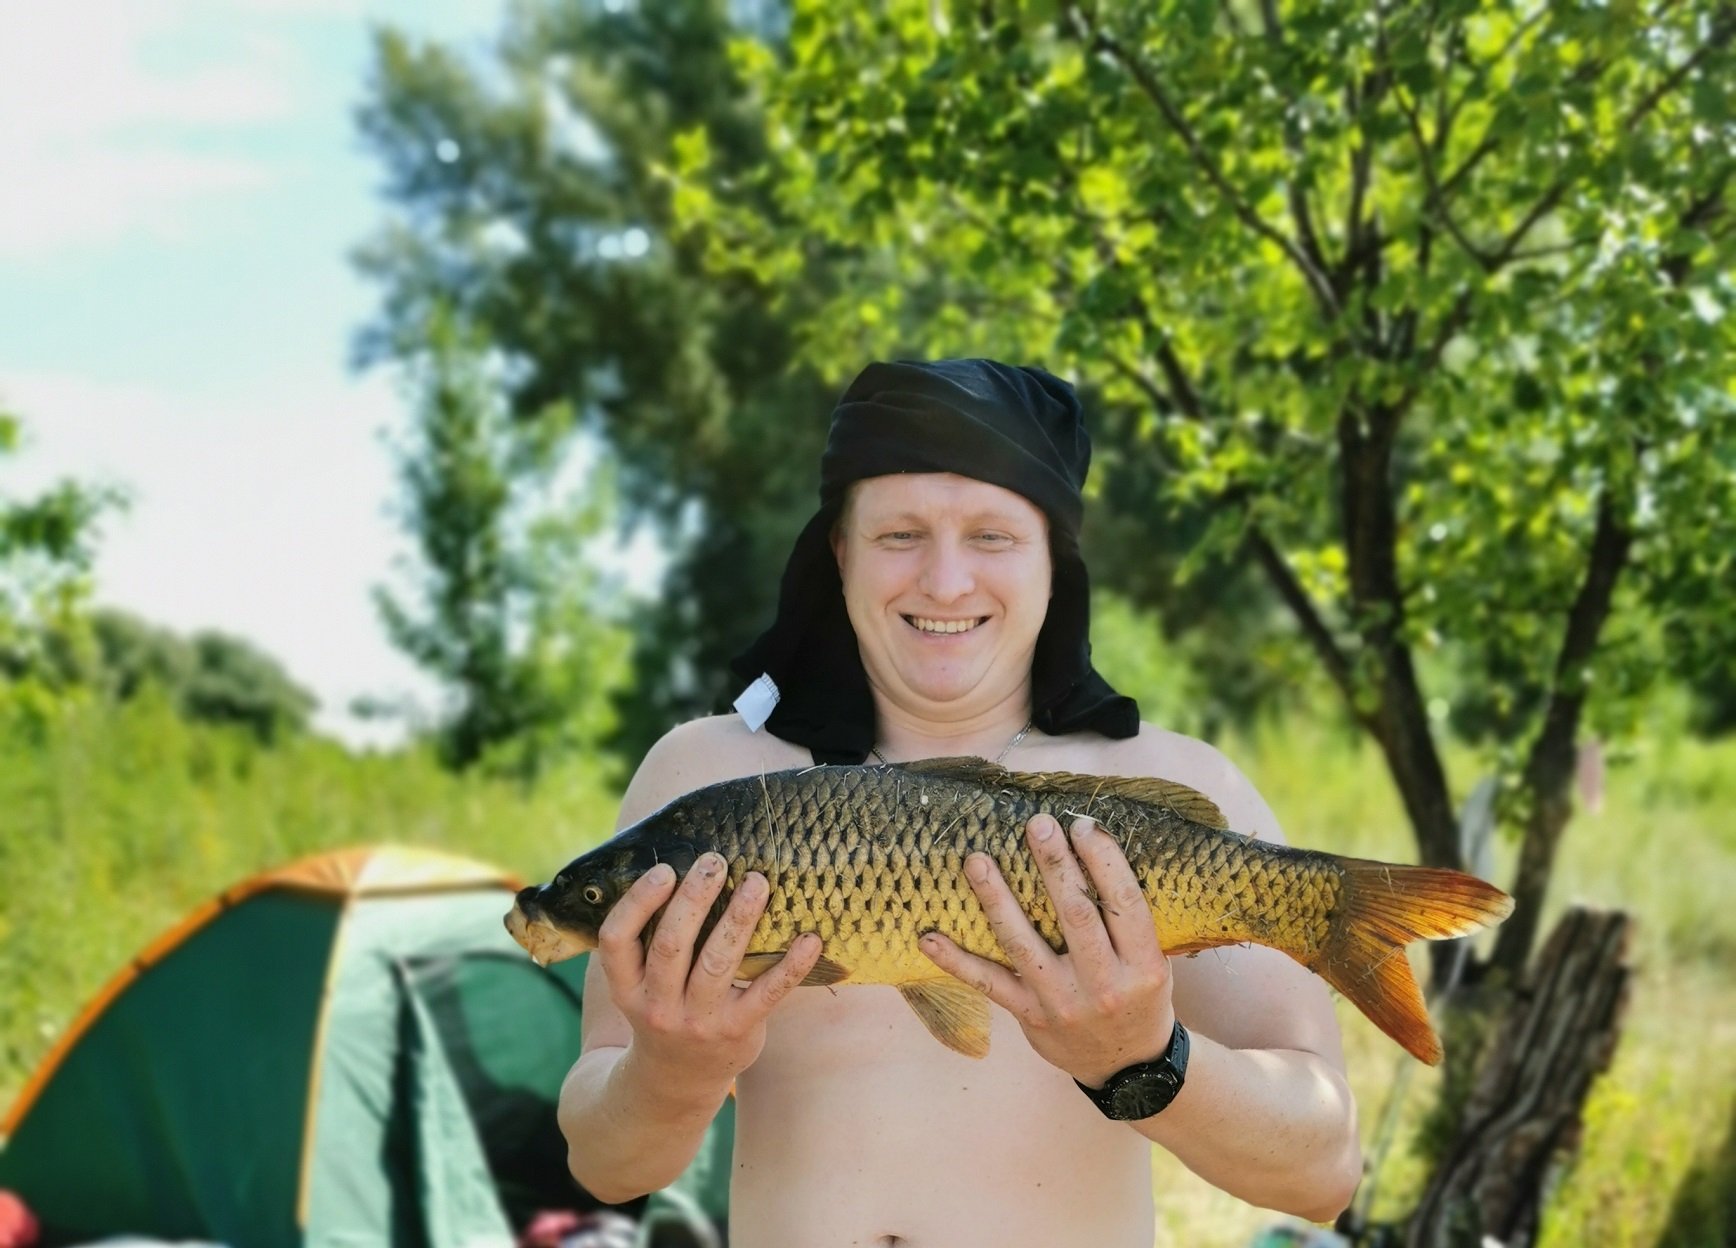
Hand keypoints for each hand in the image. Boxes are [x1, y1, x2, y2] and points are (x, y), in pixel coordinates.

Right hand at [596, 852, 821, 1094]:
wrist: (676, 1081)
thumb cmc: (664, 1009)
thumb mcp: (641, 984)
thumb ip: (651, 940)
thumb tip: (687, 870)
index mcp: (628, 986)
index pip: (617, 940)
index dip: (638, 902)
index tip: (665, 870)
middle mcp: (658, 1005)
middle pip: (671, 945)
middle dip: (693, 898)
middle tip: (715, 862)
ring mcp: (697, 1021)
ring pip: (717, 962)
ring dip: (739, 918)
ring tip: (757, 883)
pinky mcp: (737, 1031)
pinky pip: (766, 994)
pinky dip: (790, 965)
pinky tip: (809, 940)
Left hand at [919, 813, 1175, 1087]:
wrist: (1126, 1067)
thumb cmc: (1137, 995)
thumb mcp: (1153, 962)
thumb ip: (1127, 919)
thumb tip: (1092, 847)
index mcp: (1144, 966)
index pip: (1125, 904)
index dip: (1104, 861)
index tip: (1084, 825)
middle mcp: (1105, 985)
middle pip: (1075, 915)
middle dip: (1054, 865)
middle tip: (1037, 824)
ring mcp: (1063, 1002)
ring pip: (1024, 944)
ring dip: (997, 899)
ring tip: (977, 861)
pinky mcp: (1030, 1016)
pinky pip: (989, 984)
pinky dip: (956, 962)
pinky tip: (930, 938)